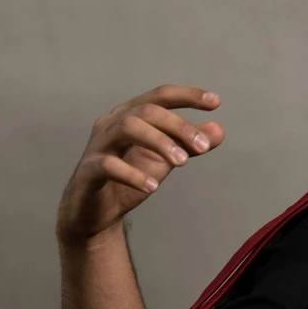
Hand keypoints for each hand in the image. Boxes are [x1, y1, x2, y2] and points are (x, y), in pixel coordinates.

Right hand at [54, 85, 224, 247]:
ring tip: (182, 163)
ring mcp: (98, 145)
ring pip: (128, 127)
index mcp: (130, 115)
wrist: (95, 212)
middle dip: (179, 126)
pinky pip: (110, 165)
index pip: (160, 96)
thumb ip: (188, 146)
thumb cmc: (128, 180)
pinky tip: (152, 186)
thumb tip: (218, 131)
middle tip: (203, 147)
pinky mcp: (89, 170)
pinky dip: (133, 175)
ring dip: (159, 142)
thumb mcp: (164, 161)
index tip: (216, 101)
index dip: (188, 95)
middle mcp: (112, 123)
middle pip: (148, 111)